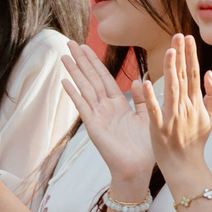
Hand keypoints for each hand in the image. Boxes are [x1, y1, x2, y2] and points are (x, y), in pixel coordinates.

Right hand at [60, 45, 154, 190]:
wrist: (138, 169)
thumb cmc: (143, 148)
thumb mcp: (146, 117)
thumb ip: (141, 98)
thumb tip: (139, 80)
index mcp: (118, 105)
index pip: (104, 78)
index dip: (94, 62)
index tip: (86, 47)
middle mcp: (105, 108)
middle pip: (91, 78)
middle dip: (81, 60)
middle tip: (70, 42)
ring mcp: (97, 116)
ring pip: (85, 88)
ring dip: (75, 72)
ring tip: (64, 56)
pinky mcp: (93, 126)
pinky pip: (83, 106)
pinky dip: (74, 94)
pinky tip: (65, 81)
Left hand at [142, 33, 211, 188]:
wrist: (186, 167)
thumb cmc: (195, 142)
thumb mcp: (210, 118)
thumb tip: (210, 73)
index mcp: (196, 103)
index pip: (194, 74)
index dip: (191, 55)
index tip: (188, 37)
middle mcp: (186, 107)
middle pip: (184, 76)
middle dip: (182, 55)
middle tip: (179, 35)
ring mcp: (173, 117)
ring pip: (172, 89)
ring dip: (171, 69)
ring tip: (170, 50)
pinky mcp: (159, 128)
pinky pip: (154, 110)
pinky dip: (150, 97)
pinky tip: (146, 82)